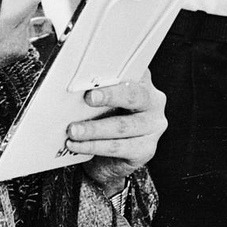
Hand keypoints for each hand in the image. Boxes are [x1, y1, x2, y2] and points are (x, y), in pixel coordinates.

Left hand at [68, 74, 166, 196]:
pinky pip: (118, 148)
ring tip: (73, 130)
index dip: (118, 70)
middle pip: (134, 96)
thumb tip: (75, 86)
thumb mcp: (103, 100)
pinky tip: (77, 145)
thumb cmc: (104, 118)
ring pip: (123, 126)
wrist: (110, 156)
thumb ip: (97, 89)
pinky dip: (94, 146)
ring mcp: (153, 127)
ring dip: (94, 128)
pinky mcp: (146, 149)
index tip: (99, 73)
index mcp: (144, 82)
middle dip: (110, 96)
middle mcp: (153, 102)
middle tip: (89, 98)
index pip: (134, 70)